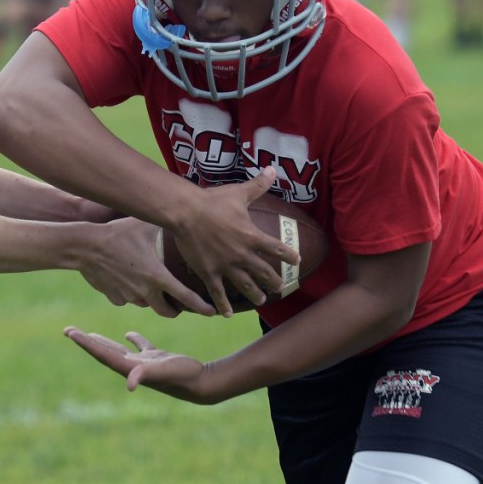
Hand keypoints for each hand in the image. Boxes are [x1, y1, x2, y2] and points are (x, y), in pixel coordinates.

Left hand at [63, 327, 206, 400]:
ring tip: (88, 335)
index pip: (101, 353)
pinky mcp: (158, 359)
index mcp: (129, 368)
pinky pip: (141, 347)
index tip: (69, 333)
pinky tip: (128, 333)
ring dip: (103, 342)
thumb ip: (145, 375)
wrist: (202, 384)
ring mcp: (144, 364)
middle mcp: (133, 367)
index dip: (85, 343)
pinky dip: (134, 340)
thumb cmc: (182, 376)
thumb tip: (129, 384)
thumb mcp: (163, 371)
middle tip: (68, 331)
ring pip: (119, 350)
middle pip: (104, 352)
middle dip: (86, 342)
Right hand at [78, 218, 215, 317]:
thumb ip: (163, 226)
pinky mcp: (114, 298)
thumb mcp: (144, 227)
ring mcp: (128, 296)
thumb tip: (178, 216)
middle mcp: (145, 291)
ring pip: (146, 304)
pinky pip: (126, 299)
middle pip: (168, 312)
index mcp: (158, 277)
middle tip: (179, 303)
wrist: (85, 246)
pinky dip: (130, 293)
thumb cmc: (117, 233)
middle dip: (176, 309)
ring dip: (152, 299)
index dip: (202, 307)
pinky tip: (127, 278)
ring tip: (151, 285)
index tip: (212, 312)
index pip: (187, 297)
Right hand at [171, 167, 299, 315]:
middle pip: (264, 272)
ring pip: (245, 285)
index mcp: (252, 236)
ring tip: (261, 301)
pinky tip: (227, 314)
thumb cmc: (212, 201)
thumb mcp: (238, 192)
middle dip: (273, 281)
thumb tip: (273, 169)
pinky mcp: (209, 272)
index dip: (289, 256)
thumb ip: (258, 185)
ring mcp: (226, 266)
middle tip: (279, 287)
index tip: (296, 261)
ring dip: (255, 294)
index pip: (277, 249)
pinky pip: (218, 292)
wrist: (186, 212)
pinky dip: (223, 304)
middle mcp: (243, 255)